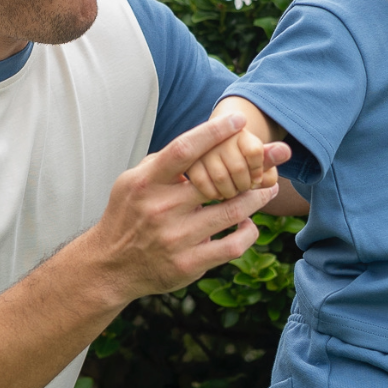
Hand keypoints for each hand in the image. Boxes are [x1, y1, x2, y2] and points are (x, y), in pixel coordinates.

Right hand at [91, 114, 291, 299]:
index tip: (238, 120)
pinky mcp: (189, 265)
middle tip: (277, 153)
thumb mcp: (131, 183)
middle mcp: (160, 210)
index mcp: (146, 184)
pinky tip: (249, 224)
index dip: (213, 132)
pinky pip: (232, 246)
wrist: (110, 267)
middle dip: (254, 164)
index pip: (184, 150)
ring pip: (232, 213)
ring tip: (268, 188)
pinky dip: (248, 233)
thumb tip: (195, 141)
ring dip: (257, 198)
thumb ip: (161, 163)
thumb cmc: (126, 217)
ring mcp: (176, 239)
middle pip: (218, 181)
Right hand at [186, 123, 276, 200]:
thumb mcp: (256, 158)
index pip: (254, 151)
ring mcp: (200, 154)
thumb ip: (271, 157)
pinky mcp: (190, 169)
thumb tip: (286, 151)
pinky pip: (207, 188)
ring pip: (222, 180)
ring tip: (234, 191)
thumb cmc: (239, 160)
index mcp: (236, 130)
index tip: (257, 176)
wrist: (211, 157)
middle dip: (247, 184)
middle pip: (239, 168)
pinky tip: (220, 195)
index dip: (259, 169)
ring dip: (233, 193)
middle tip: (246, 187)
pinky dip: (217, 197)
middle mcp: (216, 138)